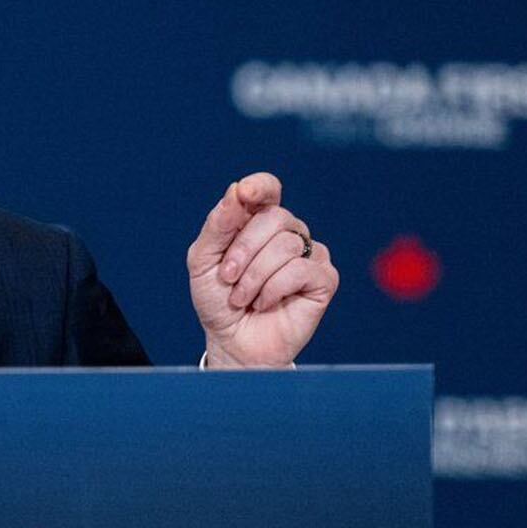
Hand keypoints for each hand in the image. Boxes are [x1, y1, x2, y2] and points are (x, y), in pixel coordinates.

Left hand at [186, 172, 338, 367]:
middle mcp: (287, 232)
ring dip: (254, 276)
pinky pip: (300, 270)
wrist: (231, 341)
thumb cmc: (217, 300)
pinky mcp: (324, 278)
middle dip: (243, 249)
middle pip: (274, 217)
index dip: (259, 186)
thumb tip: (236, 190)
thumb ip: (217, 225)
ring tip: (243, 297)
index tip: (245, 193)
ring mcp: (308, 254)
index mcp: (257, 221)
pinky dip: (273, 289)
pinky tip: (265, 302)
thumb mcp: (203, 261)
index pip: (268, 189)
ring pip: (286, 245)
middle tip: (227, 277)